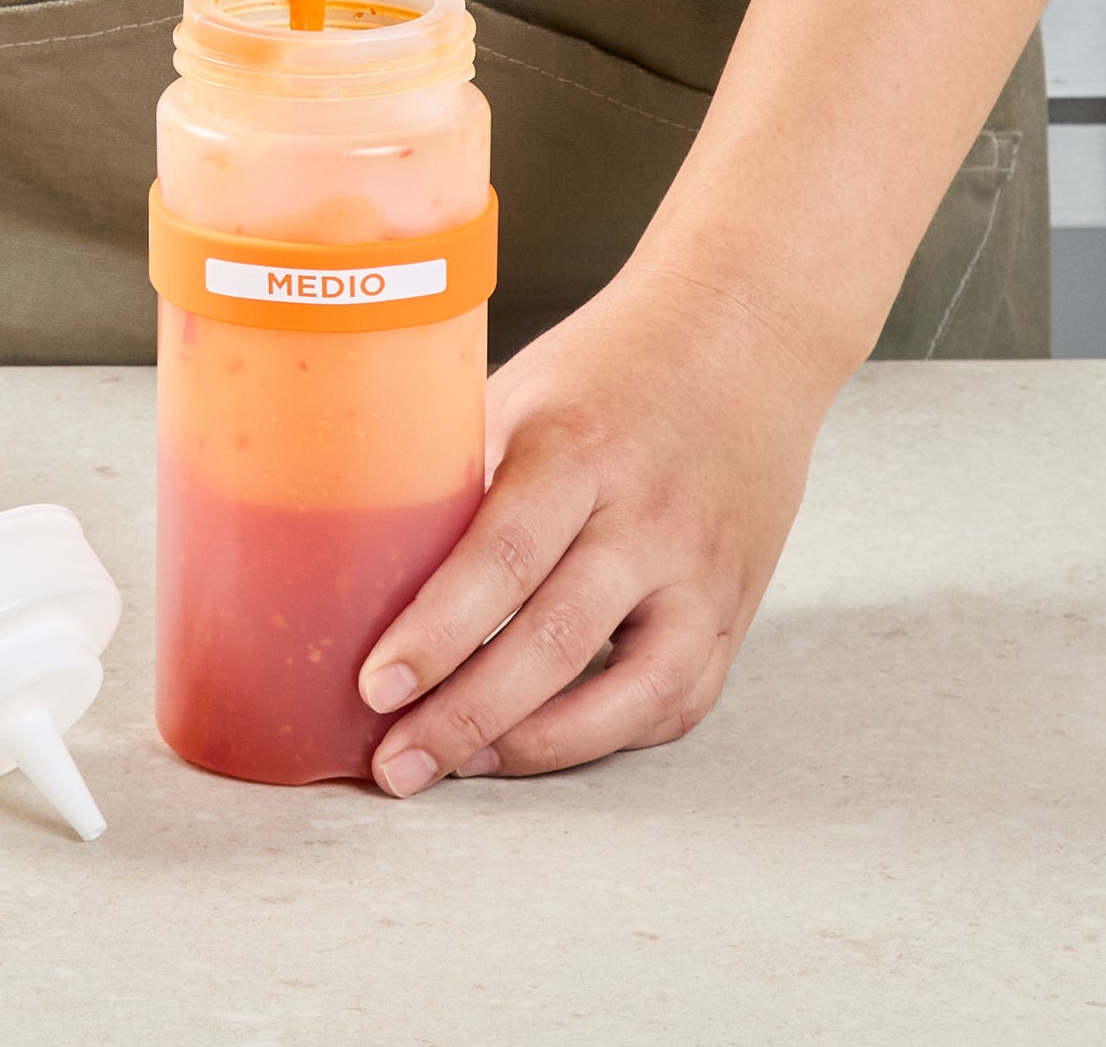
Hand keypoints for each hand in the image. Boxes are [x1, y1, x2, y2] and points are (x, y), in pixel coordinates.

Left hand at [357, 259, 840, 791]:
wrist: (744, 337)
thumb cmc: (610, 367)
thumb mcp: (522, 391)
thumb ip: (460, 472)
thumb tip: (361, 556)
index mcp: (578, 446)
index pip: (502, 555)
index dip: (436, 632)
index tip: (374, 687)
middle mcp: (648, 514)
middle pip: (555, 638)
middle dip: (465, 715)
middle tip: (394, 764)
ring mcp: (700, 569)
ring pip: (629, 691)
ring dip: (536, 747)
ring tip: (458, 767)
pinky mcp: (732, 608)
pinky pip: (674, 700)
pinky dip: (603, 736)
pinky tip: (536, 744)